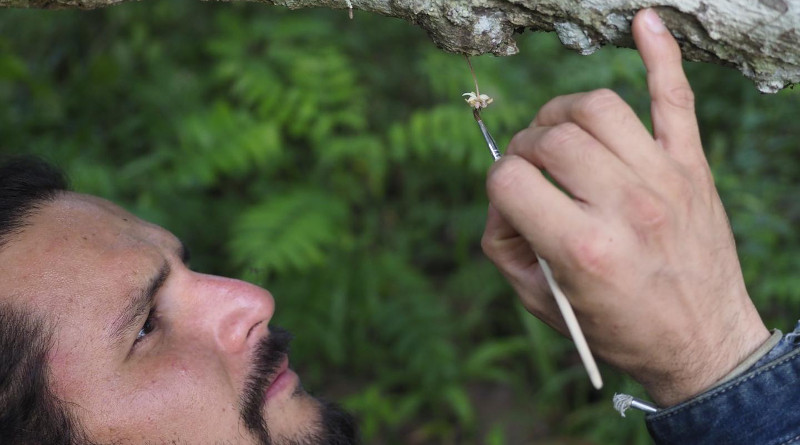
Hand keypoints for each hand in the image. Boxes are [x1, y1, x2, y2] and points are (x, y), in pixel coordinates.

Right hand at [481, 9, 769, 406]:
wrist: (703, 342)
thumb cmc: (617, 327)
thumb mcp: (544, 303)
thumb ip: (505, 246)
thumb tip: (500, 195)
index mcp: (581, 247)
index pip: (510, 179)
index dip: (499, 185)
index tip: (511, 199)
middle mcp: (623, 206)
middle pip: (549, 139)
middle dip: (526, 149)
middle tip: (533, 171)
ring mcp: (662, 180)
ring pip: (597, 108)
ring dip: (564, 113)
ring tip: (560, 133)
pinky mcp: (692, 168)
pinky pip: (675, 98)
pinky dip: (660, 55)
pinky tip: (643, 21)